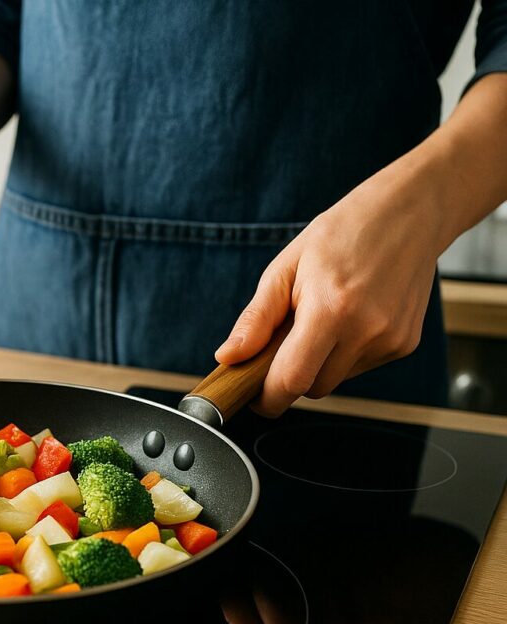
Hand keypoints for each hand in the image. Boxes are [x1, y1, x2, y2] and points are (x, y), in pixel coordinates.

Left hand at [215, 162, 445, 415]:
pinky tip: (350, 318)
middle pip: (313, 388)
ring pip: (336, 380)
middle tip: (284, 340)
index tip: (251, 395)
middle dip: (290, 374)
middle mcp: (366, 331)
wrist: (408, 214)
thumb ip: (256, 319)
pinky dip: (344, 354)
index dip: (267, 397)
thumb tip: (228, 356)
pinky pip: (360, 367)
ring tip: (322, 318)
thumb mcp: (285, 268)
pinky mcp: (405, 345)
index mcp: (331, 310)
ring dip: (319, 364)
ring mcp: (391, 340)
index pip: (292, 381)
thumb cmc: (342, 235)